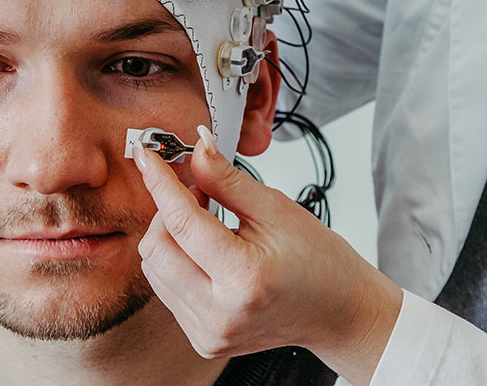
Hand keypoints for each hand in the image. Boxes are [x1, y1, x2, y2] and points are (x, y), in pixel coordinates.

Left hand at [133, 133, 403, 385]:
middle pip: (156, 248)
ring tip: (207, 220)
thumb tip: (197, 148)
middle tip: (196, 190)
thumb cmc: (320, 262)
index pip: (181, 222)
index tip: (148, 156)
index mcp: (243, 277)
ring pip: (154, 269)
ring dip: (169, 235)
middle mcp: (220, 313)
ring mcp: (209, 332)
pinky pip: (166, 289)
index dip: (160, 182)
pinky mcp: (203, 339)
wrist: (339, 312)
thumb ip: (226, 179)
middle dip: (166, 210)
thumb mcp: (276, 208)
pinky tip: (205, 249)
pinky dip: (177, 260)